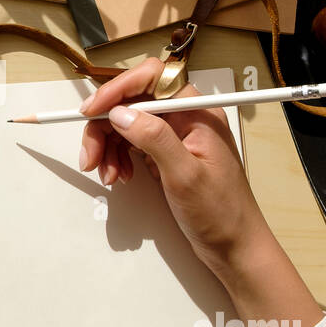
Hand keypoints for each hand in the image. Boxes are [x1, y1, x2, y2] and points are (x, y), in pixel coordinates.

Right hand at [78, 57, 264, 274]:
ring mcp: (176, 136)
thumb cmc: (222, 213)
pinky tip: (120, 175)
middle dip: (105, 127)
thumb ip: (154, 139)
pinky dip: (119, 157)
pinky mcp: (167, 154)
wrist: (234, 246)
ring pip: (128, 124)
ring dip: (109, 146)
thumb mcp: (185, 176)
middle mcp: (185, 118)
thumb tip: (121, 113)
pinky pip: (133, 143)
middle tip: (91, 156)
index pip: (151, 80)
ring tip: (108, 175)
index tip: (91, 111)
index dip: (116, 91)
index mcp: (197, 112)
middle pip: (132, 103)